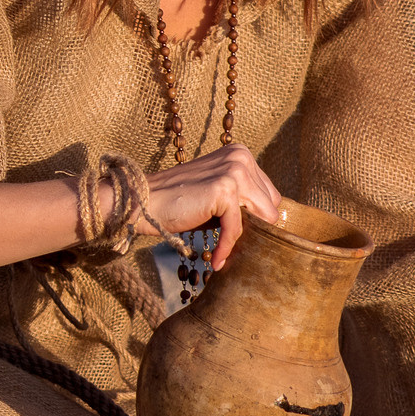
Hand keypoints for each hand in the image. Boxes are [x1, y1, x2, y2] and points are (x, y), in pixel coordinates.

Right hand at [140, 144, 282, 266]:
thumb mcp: (217, 195)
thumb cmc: (179, 203)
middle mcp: (241, 157)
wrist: (143, 202)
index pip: (270, 195)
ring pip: (263, 218)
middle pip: (271, 207)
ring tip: (225, 252)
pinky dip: (227, 248)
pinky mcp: (224, 190)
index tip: (243, 236)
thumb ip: (243, 201)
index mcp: (241, 154)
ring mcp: (234, 171)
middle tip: (233, 245)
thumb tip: (270, 225)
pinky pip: (238, 229)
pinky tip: (217, 261)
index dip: (256, 218)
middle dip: (254, 229)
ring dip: (245, 239)